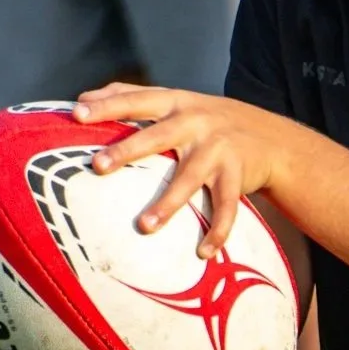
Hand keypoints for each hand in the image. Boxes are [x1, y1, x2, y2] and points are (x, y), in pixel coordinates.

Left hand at [73, 83, 287, 255]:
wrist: (272, 138)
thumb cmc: (208, 120)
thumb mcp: (178, 100)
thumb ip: (134, 97)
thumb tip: (82, 98)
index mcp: (176, 103)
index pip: (137, 99)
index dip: (108, 106)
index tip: (77, 113)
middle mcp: (196, 122)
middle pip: (158, 136)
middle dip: (128, 149)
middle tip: (98, 165)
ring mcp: (218, 150)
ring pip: (190, 178)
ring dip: (168, 203)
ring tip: (145, 226)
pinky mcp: (237, 176)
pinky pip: (227, 207)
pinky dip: (217, 231)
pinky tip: (203, 252)